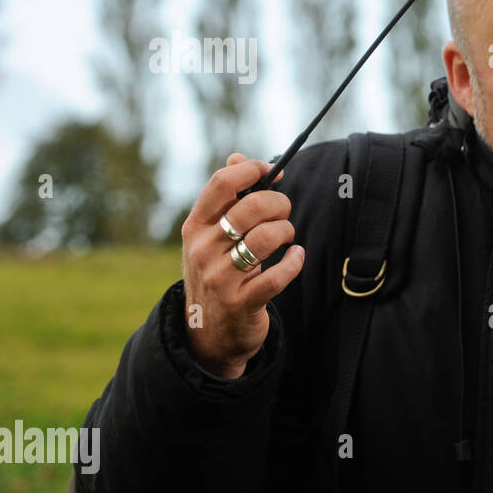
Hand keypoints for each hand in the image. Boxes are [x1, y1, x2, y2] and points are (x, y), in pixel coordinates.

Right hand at [180, 153, 302, 378]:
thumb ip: (225, 197)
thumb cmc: (217, 273)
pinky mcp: (242, 303)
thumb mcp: (211, 236)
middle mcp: (203, 250)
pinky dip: (294, 262)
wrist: (208, 334)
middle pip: (251, 207)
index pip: (222, 183)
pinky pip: (279, 275)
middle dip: (279, 204)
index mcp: (195, 227)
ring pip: (267, 238)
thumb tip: (238, 157)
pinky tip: (296, 257)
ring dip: (286, 231)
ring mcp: (221, 278)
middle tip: (284, 212)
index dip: (253, 170)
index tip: (272, 173)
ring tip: (287, 237)